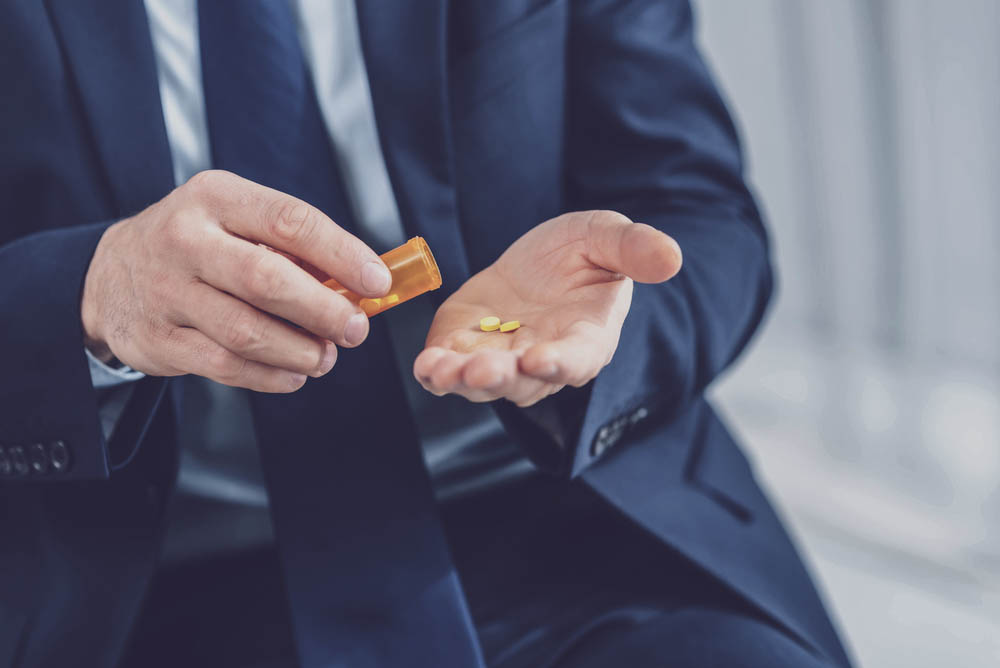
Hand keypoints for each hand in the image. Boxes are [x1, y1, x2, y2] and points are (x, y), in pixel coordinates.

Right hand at [81, 170, 391, 391]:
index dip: (342, 254)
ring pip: (247, 332)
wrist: (110, 274)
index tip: (378, 281)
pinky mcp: (157, 339)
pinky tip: (293, 374)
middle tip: (356, 330)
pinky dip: (270, 376)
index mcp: (216, 198)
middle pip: (267, 280)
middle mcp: (185, 240)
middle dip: (324, 311)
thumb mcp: (236, 220)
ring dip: (300, 351)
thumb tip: (363, 285)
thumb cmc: (200, 244)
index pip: (290, 220)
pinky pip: (225, 367)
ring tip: (326, 358)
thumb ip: (293, 246)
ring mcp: (166, 291)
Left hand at [414, 210, 681, 405]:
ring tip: (443, 370)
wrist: (538, 261)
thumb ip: (633, 248)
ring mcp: (501, 360)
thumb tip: (672, 258)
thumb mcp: (606, 238)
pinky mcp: (464, 349)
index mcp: (585, 339)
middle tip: (482, 371)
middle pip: (523, 382)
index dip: (559, 364)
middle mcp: (542, 360)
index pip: (576, 360)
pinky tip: (426, 365)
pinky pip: (449, 371)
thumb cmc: (581, 254)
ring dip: (463, 381)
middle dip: (501, 379)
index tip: (541, 360)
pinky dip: (436, 372)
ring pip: (482, 383)